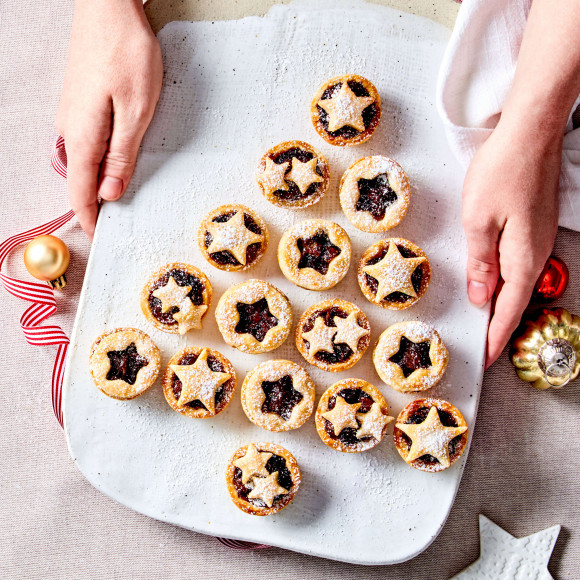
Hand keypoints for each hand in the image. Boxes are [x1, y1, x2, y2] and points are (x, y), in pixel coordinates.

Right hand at [55, 0, 162, 238]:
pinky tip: (117, 163)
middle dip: (95, 205)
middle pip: (79, 179)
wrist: (107, 6)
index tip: (101, 239)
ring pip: (84, 161)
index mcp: (83, 136)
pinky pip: (88, 143)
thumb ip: (122, 155)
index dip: (89, 219)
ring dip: (100, 182)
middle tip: (118, 224)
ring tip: (120, 199)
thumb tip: (111, 193)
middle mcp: (70, 129)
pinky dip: (101, 161)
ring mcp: (73, 115)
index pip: (79, 192)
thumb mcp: (136, 110)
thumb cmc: (126, 53)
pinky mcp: (81, 104)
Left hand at [462, 121, 560, 366]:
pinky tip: (490, 285)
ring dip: (500, 305)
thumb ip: (480, 263)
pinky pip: (517, 265)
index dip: (496, 337)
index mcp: (522, 259)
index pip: (509, 310)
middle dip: (498, 326)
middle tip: (481, 347)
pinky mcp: (531, 228)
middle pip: (515, 300)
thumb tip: (482, 297)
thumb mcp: (478, 221)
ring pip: (516, 284)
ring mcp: (536, 241)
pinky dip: (503, 282)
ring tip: (482, 324)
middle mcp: (535, 254)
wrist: (529, 134)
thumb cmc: (502, 172)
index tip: (486, 357)